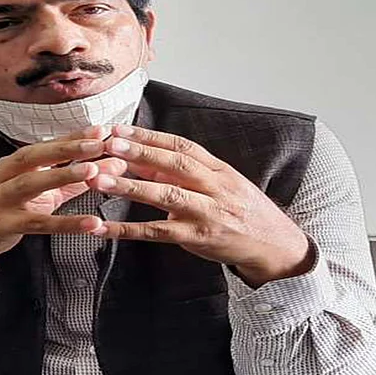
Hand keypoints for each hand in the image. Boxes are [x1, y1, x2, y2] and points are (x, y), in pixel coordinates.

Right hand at [0, 126, 126, 282]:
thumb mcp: (31, 192)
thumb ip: (67, 182)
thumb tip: (105, 169)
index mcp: (11, 164)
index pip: (44, 145)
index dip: (72, 136)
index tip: (101, 129)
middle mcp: (4, 176)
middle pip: (35, 156)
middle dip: (67, 147)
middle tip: (98, 142)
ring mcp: (1, 200)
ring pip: (31, 184)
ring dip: (61, 175)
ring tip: (92, 172)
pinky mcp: (3, 225)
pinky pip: (37, 224)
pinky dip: (65, 224)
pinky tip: (91, 224)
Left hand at [88, 125, 311, 286]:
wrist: (275, 245)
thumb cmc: (242, 211)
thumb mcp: (219, 184)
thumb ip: (182, 173)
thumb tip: (141, 160)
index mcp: (218, 169)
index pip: (181, 146)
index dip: (150, 136)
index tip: (121, 129)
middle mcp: (214, 187)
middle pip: (174, 165)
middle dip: (139, 152)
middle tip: (109, 144)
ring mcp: (207, 213)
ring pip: (166, 196)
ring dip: (130, 187)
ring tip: (100, 180)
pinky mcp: (198, 238)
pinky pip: (158, 233)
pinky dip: (127, 230)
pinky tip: (103, 228)